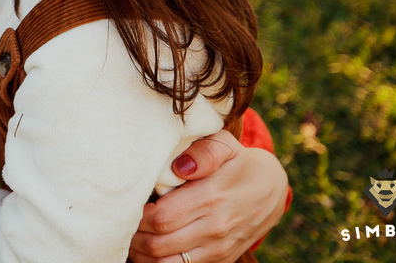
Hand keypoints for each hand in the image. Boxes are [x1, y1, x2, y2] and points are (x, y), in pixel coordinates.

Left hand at [128, 130, 289, 262]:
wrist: (272, 189)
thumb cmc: (238, 162)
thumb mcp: (225, 145)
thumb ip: (203, 152)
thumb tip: (180, 166)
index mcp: (211, 197)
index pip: (161, 216)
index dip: (138, 215)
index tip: (130, 205)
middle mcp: (215, 227)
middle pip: (159, 243)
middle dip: (134, 236)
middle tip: (123, 223)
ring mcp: (218, 248)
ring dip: (143, 255)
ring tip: (132, 239)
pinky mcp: (221, 259)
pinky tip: (149, 250)